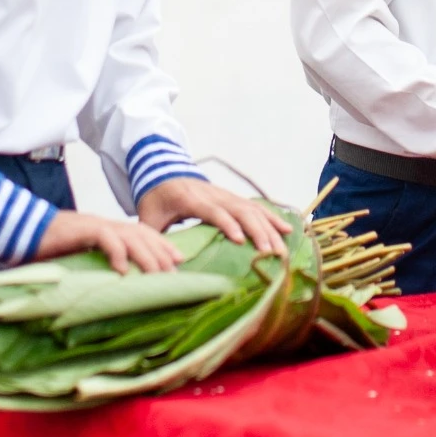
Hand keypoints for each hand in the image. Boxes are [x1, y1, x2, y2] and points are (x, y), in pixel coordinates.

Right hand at [33, 209, 181, 272]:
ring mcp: (94, 225)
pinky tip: (123, 270)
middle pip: (142, 234)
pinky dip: (116, 253)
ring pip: (130, 236)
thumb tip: (115, 288)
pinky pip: (105, 238)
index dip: (162, 245)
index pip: (142, 234)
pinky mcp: (81, 229)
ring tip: (159, 274)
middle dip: (161, 252)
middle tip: (176, 272)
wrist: (21, 232)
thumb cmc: (48, 249)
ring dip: (147, 255)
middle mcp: (105, 225)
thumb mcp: (80, 260)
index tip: (179, 260)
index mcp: (108, 230)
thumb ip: (98, 268)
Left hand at [137, 177, 291, 255]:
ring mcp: (227, 195)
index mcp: (191, 199)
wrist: (163, 171)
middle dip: (257, 231)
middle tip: (269, 252)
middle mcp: (214, 195)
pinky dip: (273, 218)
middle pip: (241, 211)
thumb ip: (151, 237)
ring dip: (269, 228)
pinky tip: (287, 230)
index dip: (227, 224)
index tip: (239, 240)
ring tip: (281, 248)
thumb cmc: (156, 198)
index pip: (213, 211)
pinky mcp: (234, 198)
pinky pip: (257, 207)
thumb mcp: (148, 216)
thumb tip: (156, 265)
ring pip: (253, 209)